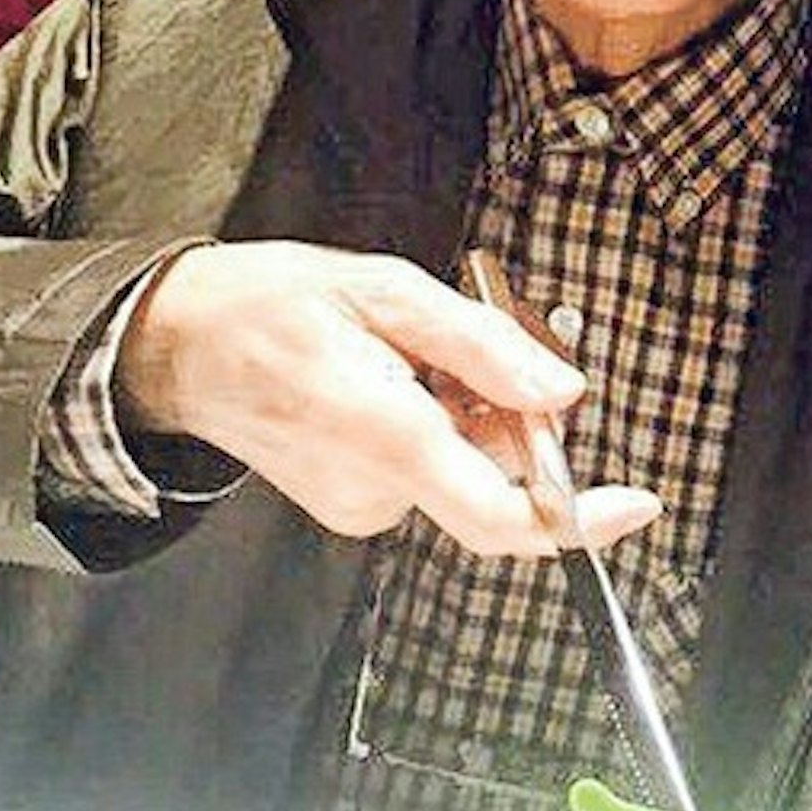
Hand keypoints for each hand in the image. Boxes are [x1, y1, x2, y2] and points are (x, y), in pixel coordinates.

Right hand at [116, 241, 660, 555]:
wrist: (176, 347)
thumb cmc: (272, 305)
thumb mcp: (388, 290)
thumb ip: (482, 345)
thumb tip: (562, 393)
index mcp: (386, 434)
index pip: (498, 516)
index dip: (576, 521)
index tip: (635, 503)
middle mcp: (375, 488)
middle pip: (497, 481)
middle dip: (518, 420)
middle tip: (484, 346)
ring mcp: (359, 506)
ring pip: (466, 469)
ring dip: (475, 416)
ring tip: (418, 353)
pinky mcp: (352, 506)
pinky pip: (432, 471)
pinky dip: (441, 427)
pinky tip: (399, 381)